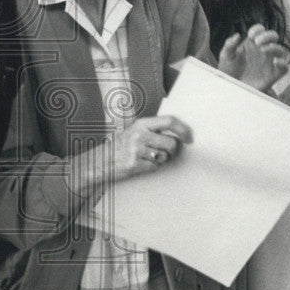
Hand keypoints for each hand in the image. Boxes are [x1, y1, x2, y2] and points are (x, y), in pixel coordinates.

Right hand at [72, 115, 192, 191]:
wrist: (99, 161)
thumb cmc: (119, 147)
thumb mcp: (134, 132)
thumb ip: (153, 130)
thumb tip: (179, 134)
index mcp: (141, 123)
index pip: (169, 121)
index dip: (183, 130)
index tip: (189, 138)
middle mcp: (139, 134)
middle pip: (172, 143)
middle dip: (172, 150)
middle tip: (164, 152)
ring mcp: (137, 149)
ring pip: (165, 157)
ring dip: (161, 160)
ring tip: (147, 157)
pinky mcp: (135, 164)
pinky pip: (155, 167)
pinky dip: (151, 168)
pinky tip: (140, 164)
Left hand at [218, 23, 289, 90]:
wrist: (231, 88)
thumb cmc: (228, 71)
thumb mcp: (226, 56)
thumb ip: (229, 44)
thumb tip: (238, 35)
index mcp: (252, 44)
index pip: (260, 31)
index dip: (258, 29)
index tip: (250, 35)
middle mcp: (262, 51)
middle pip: (273, 37)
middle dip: (268, 36)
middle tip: (257, 41)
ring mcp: (269, 62)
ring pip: (280, 50)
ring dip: (274, 47)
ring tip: (263, 49)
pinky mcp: (273, 74)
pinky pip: (284, 68)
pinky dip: (283, 64)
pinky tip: (275, 62)